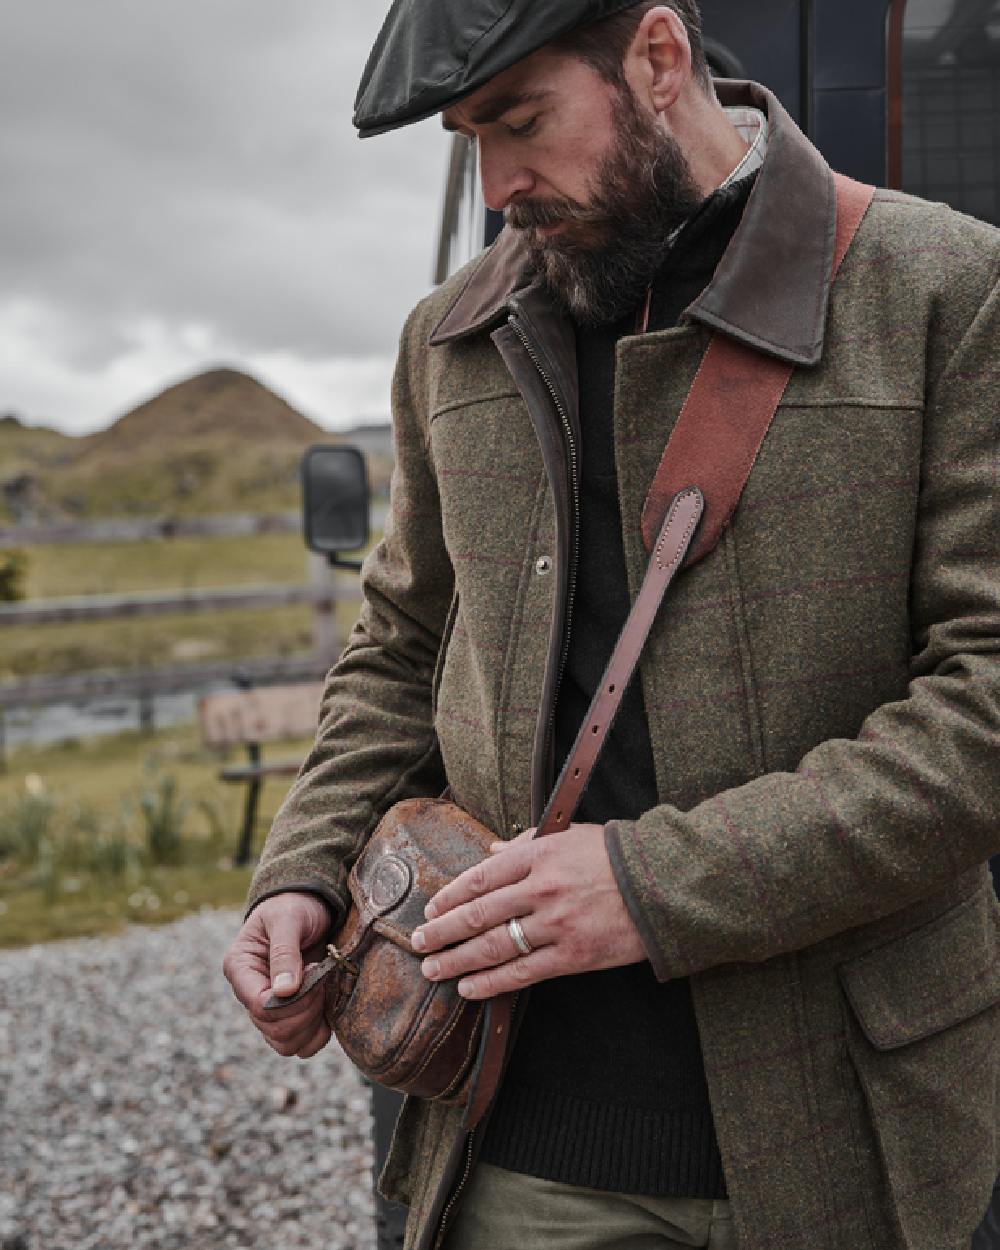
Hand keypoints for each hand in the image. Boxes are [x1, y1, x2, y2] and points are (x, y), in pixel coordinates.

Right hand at [222, 891, 333, 1057]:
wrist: (308, 905)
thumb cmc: (294, 906)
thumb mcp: (288, 919)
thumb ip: (284, 952)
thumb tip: (283, 991)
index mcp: (240, 968)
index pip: (259, 1005)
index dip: (291, 1000)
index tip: (314, 971)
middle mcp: (250, 993)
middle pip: (273, 1028)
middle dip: (305, 1010)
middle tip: (322, 977)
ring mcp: (269, 1008)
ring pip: (286, 1043)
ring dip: (311, 1023)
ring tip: (323, 989)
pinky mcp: (289, 1015)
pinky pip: (301, 1044)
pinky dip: (318, 1034)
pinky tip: (327, 1008)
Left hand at [410, 824, 645, 999]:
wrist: (664, 885)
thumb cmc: (616, 856)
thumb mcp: (570, 836)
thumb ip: (525, 844)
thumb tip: (490, 852)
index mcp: (539, 855)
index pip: (482, 878)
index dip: (451, 895)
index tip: (431, 907)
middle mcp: (542, 889)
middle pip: (479, 914)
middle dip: (443, 931)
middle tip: (418, 942)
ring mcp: (556, 925)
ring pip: (494, 946)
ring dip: (457, 960)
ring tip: (433, 969)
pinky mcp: (573, 956)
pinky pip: (523, 973)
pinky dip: (491, 982)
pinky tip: (469, 988)